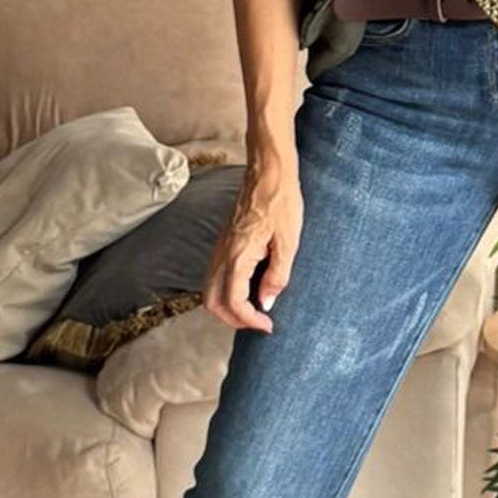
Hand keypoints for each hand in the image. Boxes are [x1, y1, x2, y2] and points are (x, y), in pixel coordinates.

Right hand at [202, 153, 302, 332]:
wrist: (268, 173)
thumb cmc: (281, 202)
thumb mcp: (288, 243)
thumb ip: (277, 276)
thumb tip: (266, 302)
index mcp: (238, 257)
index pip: (233, 302)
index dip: (250, 321)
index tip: (269, 325)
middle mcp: (222, 255)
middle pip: (212, 302)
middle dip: (232, 320)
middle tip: (258, 323)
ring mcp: (219, 249)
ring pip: (209, 290)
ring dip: (227, 307)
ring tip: (254, 310)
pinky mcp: (223, 243)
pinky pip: (214, 276)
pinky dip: (226, 291)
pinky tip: (249, 289)